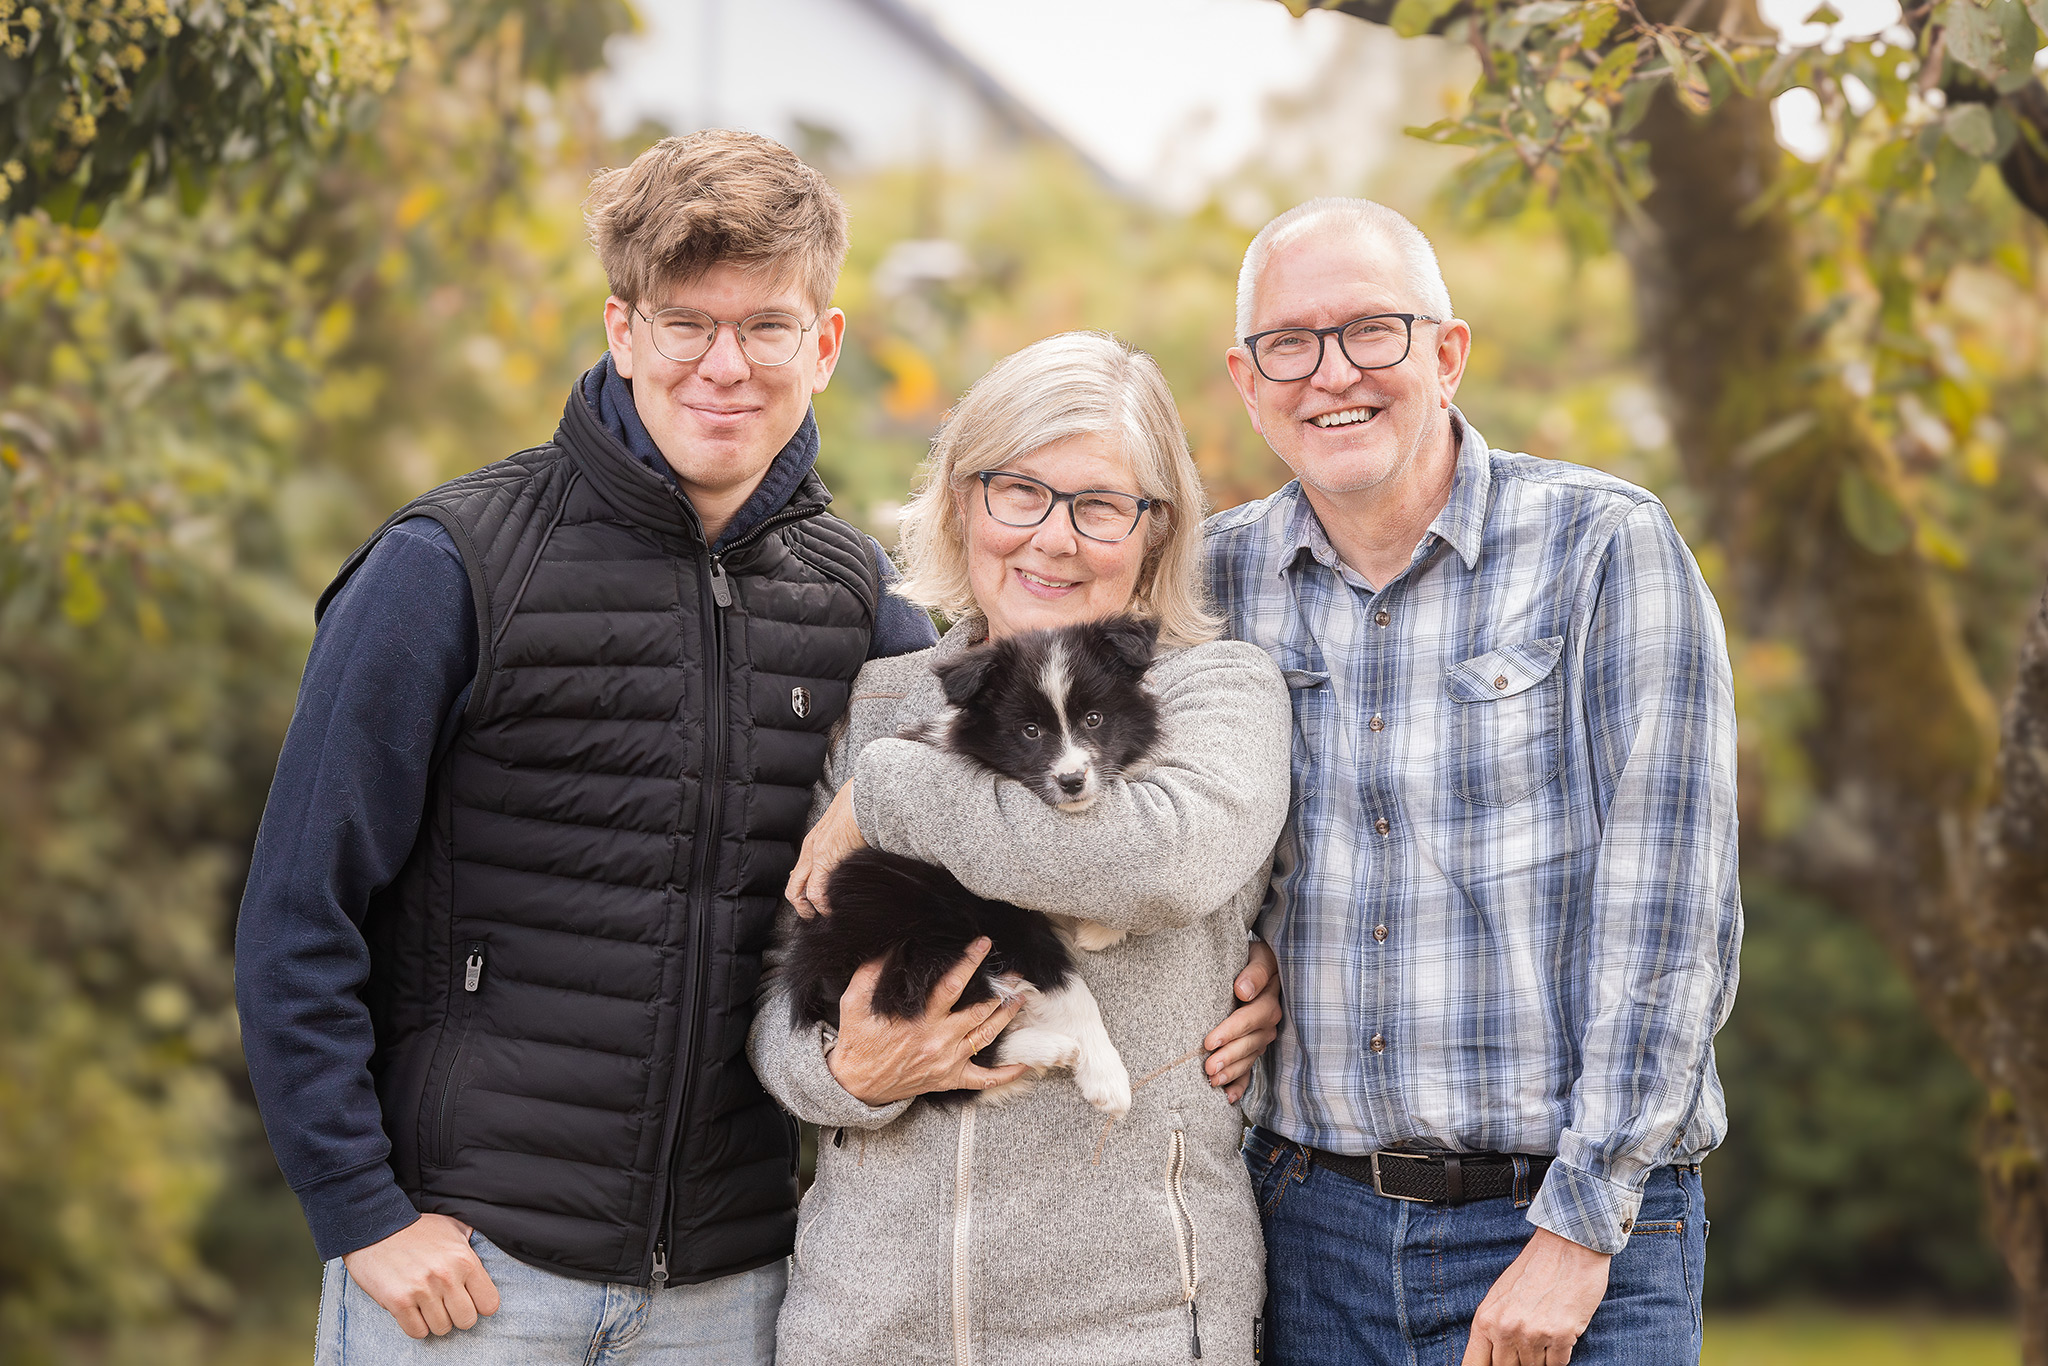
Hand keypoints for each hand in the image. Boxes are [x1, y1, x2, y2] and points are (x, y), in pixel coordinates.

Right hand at [342, 1212, 500, 1339]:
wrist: (376, 1226)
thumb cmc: (418, 1229)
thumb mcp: (453, 1228)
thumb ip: (472, 1244)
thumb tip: (494, 1252)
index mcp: (465, 1260)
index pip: (489, 1304)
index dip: (480, 1305)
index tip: (469, 1299)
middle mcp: (446, 1276)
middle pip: (466, 1321)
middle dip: (457, 1315)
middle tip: (446, 1303)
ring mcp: (422, 1290)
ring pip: (442, 1329)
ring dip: (435, 1320)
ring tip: (427, 1304)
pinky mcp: (398, 1302)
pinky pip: (417, 1332)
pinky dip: (416, 1325)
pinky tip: (412, 1310)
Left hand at [786, 781, 864, 916]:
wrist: (865, 798)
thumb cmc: (861, 809)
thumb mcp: (841, 827)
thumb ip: (837, 843)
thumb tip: (843, 854)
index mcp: (814, 843)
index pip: (798, 876)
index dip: (803, 895)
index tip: (813, 906)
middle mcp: (810, 851)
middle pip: (792, 889)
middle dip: (802, 909)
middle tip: (814, 919)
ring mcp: (816, 856)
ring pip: (802, 893)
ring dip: (813, 910)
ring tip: (826, 918)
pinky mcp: (827, 860)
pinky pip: (818, 892)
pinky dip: (824, 906)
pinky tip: (835, 910)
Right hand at [828, 938, 1031, 1105]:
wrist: (856, 1084)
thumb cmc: (858, 1040)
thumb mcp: (856, 1001)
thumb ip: (873, 972)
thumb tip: (892, 945)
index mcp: (920, 1019)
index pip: (952, 985)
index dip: (970, 962)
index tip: (983, 944)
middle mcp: (939, 1040)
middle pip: (980, 1010)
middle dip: (1000, 990)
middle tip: (1014, 974)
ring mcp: (948, 1062)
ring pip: (987, 1037)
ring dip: (1007, 1017)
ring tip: (1020, 999)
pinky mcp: (949, 1080)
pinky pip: (984, 1079)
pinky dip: (1007, 1073)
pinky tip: (1024, 1063)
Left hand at [1202, 939, 1281, 1103]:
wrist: (1252, 963)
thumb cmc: (1250, 956)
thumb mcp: (1257, 955)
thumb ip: (1254, 972)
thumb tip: (1243, 991)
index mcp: (1270, 997)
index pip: (1252, 1017)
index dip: (1232, 1031)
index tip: (1209, 1042)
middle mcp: (1270, 1019)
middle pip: (1251, 1042)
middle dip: (1229, 1057)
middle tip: (1208, 1069)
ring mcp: (1263, 1035)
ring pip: (1249, 1057)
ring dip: (1232, 1071)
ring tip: (1213, 1082)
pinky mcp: (1254, 1045)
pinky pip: (1251, 1069)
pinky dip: (1241, 1084)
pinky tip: (1229, 1097)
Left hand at [1459, 1227, 1611, 1365]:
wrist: (1568, 1246)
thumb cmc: (1534, 1270)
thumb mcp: (1501, 1297)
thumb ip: (1493, 1329)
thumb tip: (1491, 1358)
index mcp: (1486, 1319)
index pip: (1474, 1364)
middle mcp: (1505, 1329)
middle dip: (1518, 1361)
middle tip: (1529, 1337)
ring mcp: (1533, 1334)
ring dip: (1541, 1356)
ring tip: (1545, 1328)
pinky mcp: (1561, 1336)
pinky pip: (1558, 1364)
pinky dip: (1560, 1353)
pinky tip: (1560, 1331)